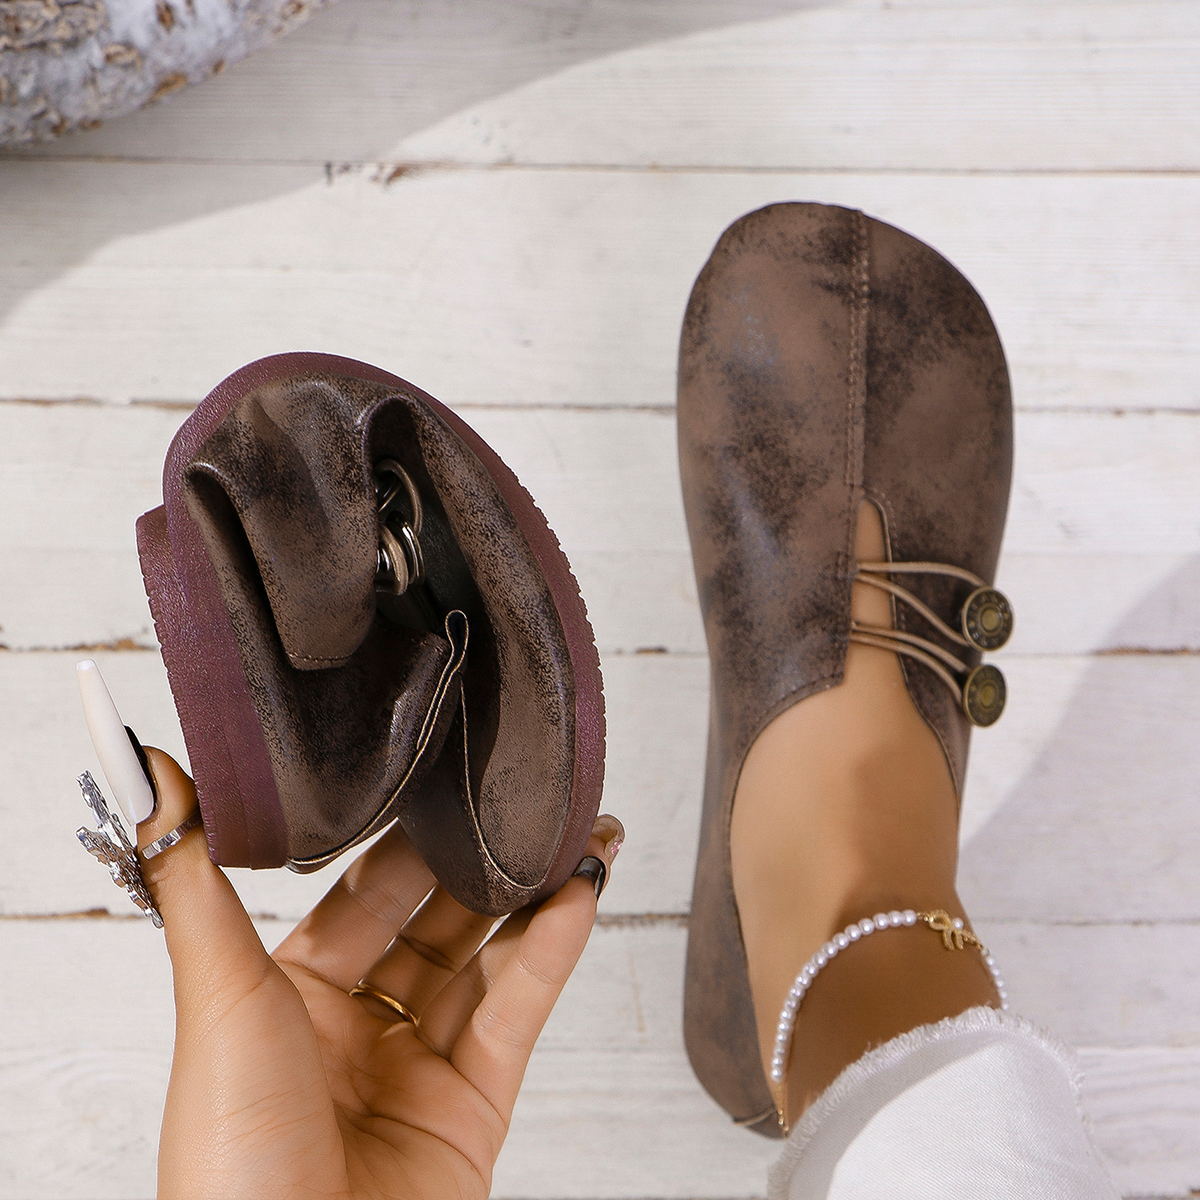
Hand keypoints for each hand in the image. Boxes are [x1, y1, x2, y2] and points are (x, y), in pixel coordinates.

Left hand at [136, 747, 622, 1199]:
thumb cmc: (230, 1159)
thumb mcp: (215, 998)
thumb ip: (194, 881)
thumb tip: (152, 776)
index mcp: (291, 1001)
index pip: (362, 899)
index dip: (406, 843)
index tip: (444, 782)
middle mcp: (358, 1030)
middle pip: (435, 924)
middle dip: (485, 865)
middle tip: (532, 802)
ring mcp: (420, 1069)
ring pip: (489, 964)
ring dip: (536, 901)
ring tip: (585, 836)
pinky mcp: (475, 1108)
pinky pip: (517, 1015)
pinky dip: (550, 956)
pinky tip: (577, 900)